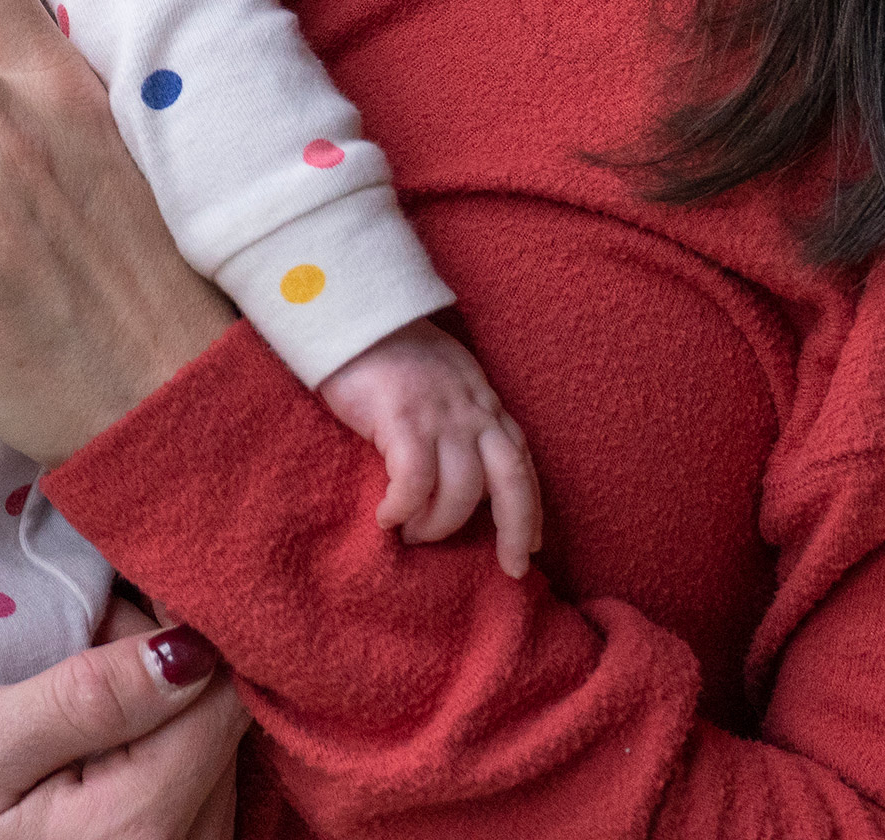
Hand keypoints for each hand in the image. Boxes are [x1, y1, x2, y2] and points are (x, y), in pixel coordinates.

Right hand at [0, 603, 244, 839]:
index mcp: (141, 822)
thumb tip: (187, 650)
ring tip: (71, 702)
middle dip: (158, 666)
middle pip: (219, 718)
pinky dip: (156, 749)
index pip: (219, 692)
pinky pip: (199, 786)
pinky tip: (93, 747)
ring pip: (214, 748)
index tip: (103, 606)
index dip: (171, 630)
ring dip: (157, 707)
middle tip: (70, 648)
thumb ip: (87, 697)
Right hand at [315, 320, 542, 578]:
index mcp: (484, 404)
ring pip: (460, 491)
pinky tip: (386, 518)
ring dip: (438, 526)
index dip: (531, 508)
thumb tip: (461, 472)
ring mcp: (440, 415)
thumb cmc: (390, 353)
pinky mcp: (403, 419)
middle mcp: (473, 411)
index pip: (521, 463)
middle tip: (511, 568)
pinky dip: (403, 508)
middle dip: (516, 530)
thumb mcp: (446, 382)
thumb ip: (460, 418)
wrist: (352, 315)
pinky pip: (414, 481)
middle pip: (511, 482)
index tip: (531, 545)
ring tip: (414, 534)